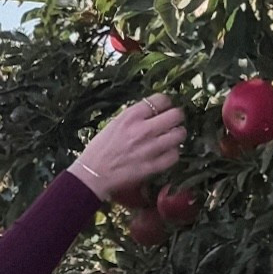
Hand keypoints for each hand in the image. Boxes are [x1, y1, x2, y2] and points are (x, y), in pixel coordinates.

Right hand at [67, 93, 186, 200]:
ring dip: (177, 135)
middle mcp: (143, 129)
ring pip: (180, 134)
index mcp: (131, 115)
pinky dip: (172, 154)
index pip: (162, 99)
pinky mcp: (153, 166)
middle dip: (177, 118)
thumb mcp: (115, 123)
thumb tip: (155, 112)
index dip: (166, 103)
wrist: (92, 174)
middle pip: (176, 115)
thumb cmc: (100, 148)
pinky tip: (165, 154)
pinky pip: (175, 155)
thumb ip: (136, 117)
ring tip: (170, 139)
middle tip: (172, 123)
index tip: (165, 109)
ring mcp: (150, 148)